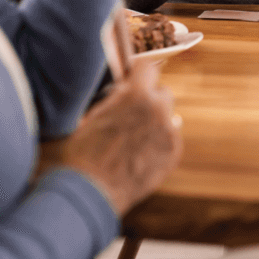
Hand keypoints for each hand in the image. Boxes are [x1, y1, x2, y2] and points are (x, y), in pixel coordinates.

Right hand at [59, 61, 181, 215]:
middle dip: (149, 100)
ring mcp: (169, 131)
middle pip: (162, 93)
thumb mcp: (93, 115)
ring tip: (134, 139)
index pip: (148, 68)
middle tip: (133, 114)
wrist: (91, 191)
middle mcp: (159, 109)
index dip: (140, 73)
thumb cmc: (84, 152)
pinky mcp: (174, 151)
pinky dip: (159, 142)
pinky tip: (140, 155)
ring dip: (155, 122)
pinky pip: (170, 138)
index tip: (136, 79)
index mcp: (136, 95)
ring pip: (168, 117)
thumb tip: (126, 89)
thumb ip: (116, 99)